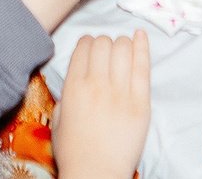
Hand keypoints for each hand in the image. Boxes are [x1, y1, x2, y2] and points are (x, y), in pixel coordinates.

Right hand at [51, 33, 149, 178]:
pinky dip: (142, 46)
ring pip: (123, 48)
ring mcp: (121, 93)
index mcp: (73, 88)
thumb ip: (66, 94)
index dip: (88, 43)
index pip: (84, 47)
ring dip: (121, 45)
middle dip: (104, 44)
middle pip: (103, 43)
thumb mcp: (58, 119)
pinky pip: (143, 66)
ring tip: (122, 51)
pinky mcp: (141, 103)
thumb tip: (77, 76)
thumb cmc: (74, 152)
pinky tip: (140, 35)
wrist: (96, 174)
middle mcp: (96, 85)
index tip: (91, 49)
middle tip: (107, 55)